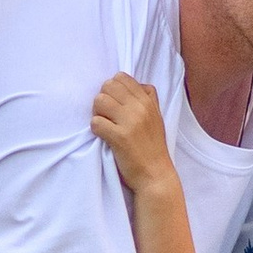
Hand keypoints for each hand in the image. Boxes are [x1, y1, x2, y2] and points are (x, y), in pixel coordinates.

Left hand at [91, 71, 175, 191]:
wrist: (156, 175)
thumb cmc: (153, 147)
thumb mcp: (156, 118)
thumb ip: (148, 99)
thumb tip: (137, 84)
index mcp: (148, 101)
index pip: (121, 77)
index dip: (112, 89)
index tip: (114, 104)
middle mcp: (140, 108)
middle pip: (108, 86)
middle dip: (103, 99)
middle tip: (107, 115)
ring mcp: (130, 122)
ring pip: (100, 101)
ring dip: (97, 113)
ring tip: (105, 125)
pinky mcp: (120, 137)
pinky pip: (96, 122)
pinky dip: (96, 129)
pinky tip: (104, 136)